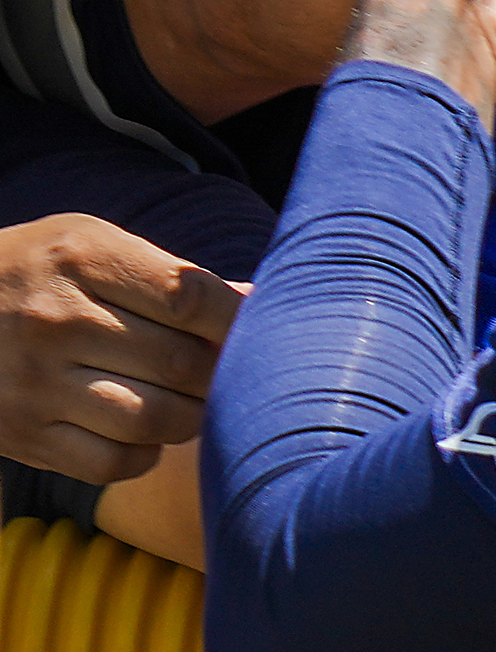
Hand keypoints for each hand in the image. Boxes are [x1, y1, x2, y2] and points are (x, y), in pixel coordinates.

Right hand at [0, 217, 239, 483]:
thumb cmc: (38, 270)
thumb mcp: (94, 244)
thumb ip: (170, 276)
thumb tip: (253, 302)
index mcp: (84, 260)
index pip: (189, 299)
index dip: (239, 319)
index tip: (260, 324)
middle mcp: (57, 322)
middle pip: (179, 364)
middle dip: (223, 371)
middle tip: (235, 369)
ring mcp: (34, 385)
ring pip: (151, 419)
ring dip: (192, 417)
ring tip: (195, 401)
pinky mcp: (20, 436)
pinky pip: (108, 463)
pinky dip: (145, 454)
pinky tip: (148, 431)